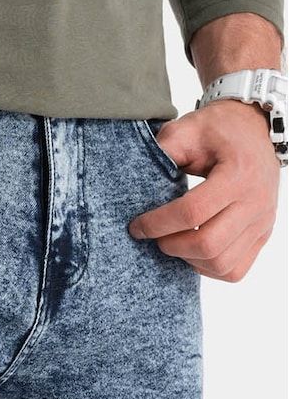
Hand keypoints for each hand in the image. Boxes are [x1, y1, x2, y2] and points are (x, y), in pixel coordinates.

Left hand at [128, 100, 279, 281]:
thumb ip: (163, 151)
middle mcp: (256, 202)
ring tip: (171, 242)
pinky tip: (192, 251)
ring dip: (189, 259)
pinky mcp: (262, 235)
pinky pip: (236, 270)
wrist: (252, 130)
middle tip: (153, 237)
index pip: (192, 212)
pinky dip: (209, 268)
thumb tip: (138, 180)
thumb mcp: (186, 129)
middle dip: (171, 246)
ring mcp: (262, 222)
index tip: (136, 226)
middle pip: (208, 245)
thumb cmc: (218, 130)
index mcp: (238, 174)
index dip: (157, 223)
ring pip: (222, 264)